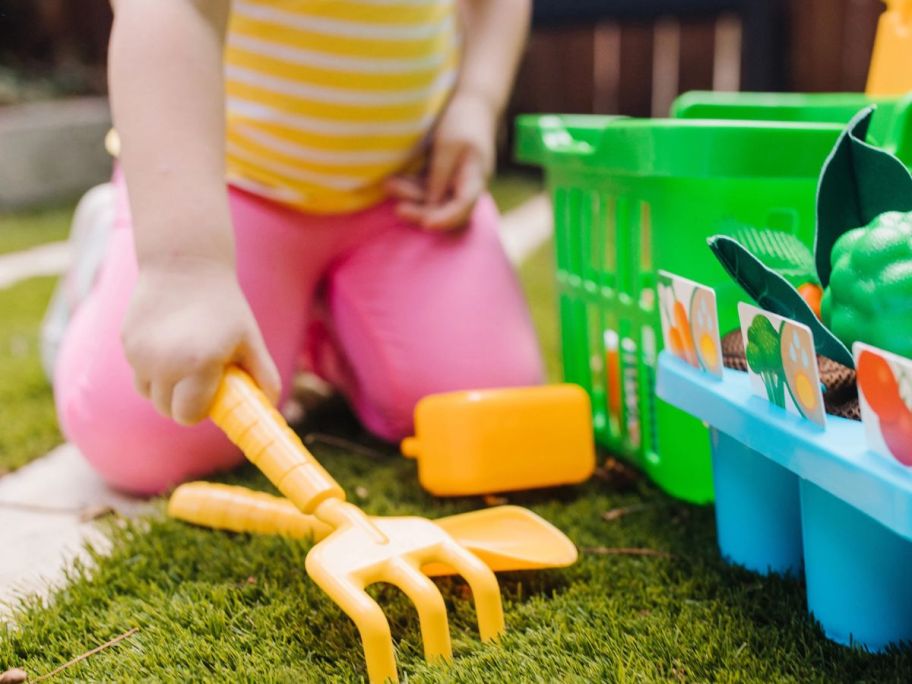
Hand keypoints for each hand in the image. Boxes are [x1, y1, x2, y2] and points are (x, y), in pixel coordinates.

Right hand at [121, 259, 279, 424]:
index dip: (199, 410)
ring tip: (184, 360)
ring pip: (148, 392)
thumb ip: (264, 375)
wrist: (185, 264)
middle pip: (166, 409)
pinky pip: (137, 370)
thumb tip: (271, 405)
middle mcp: (164, 363)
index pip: (187, 416)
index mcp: (199, 364)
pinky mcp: (126, 342)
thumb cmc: (224, 306)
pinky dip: (151, 368)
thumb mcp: (250, 339)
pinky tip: (168, 342)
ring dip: (164, 387)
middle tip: (199, 378)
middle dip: (182, 402)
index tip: (210, 396)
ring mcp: (140, 354)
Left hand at [386, 91, 496, 230]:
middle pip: (446, 210)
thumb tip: (430, 204)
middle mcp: (467, 185)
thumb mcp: (449, 145)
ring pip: (433, 200)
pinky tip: (394, 180)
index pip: (463, 208)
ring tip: (388, 184)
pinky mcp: (445, 175)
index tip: (426, 224)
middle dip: (421, 210)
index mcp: (475, 178)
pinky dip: (412, 186)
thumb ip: (439, 175)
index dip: (445, 219)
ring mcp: (456, 181)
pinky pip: (427, 188)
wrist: (473, 99)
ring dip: (411, 195)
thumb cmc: (464, 118)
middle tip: (398, 209)